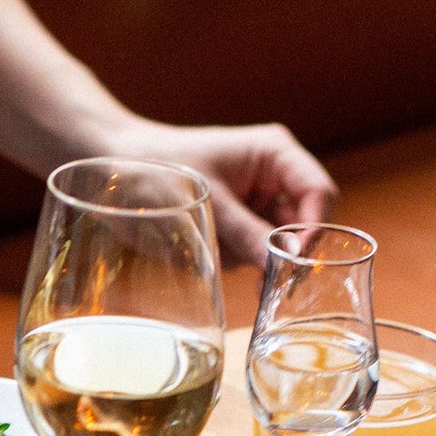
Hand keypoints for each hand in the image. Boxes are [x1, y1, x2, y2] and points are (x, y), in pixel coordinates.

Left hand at [101, 121, 335, 266]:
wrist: (117, 166)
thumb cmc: (158, 167)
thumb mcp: (205, 203)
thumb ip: (247, 234)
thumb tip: (286, 265)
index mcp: (275, 154)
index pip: (318, 193)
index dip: (313, 230)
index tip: (294, 264)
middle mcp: (274, 175)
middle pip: (306, 221)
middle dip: (284, 251)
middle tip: (265, 281)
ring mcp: (258, 200)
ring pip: (279, 243)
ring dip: (254, 257)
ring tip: (217, 248)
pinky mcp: (239, 222)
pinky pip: (252, 251)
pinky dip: (236, 260)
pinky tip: (210, 252)